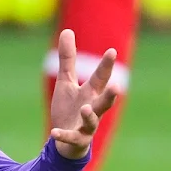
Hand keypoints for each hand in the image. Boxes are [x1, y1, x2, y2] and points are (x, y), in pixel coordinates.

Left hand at [48, 29, 118, 159]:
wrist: (65, 140)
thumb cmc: (69, 108)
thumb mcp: (66, 82)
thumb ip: (68, 59)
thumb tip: (67, 30)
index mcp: (91, 93)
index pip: (101, 77)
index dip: (106, 65)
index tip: (112, 51)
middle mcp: (92, 108)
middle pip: (104, 102)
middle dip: (110, 95)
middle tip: (116, 87)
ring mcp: (86, 126)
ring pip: (92, 121)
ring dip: (89, 115)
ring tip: (85, 108)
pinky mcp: (76, 140)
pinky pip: (71, 138)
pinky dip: (63, 135)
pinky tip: (54, 133)